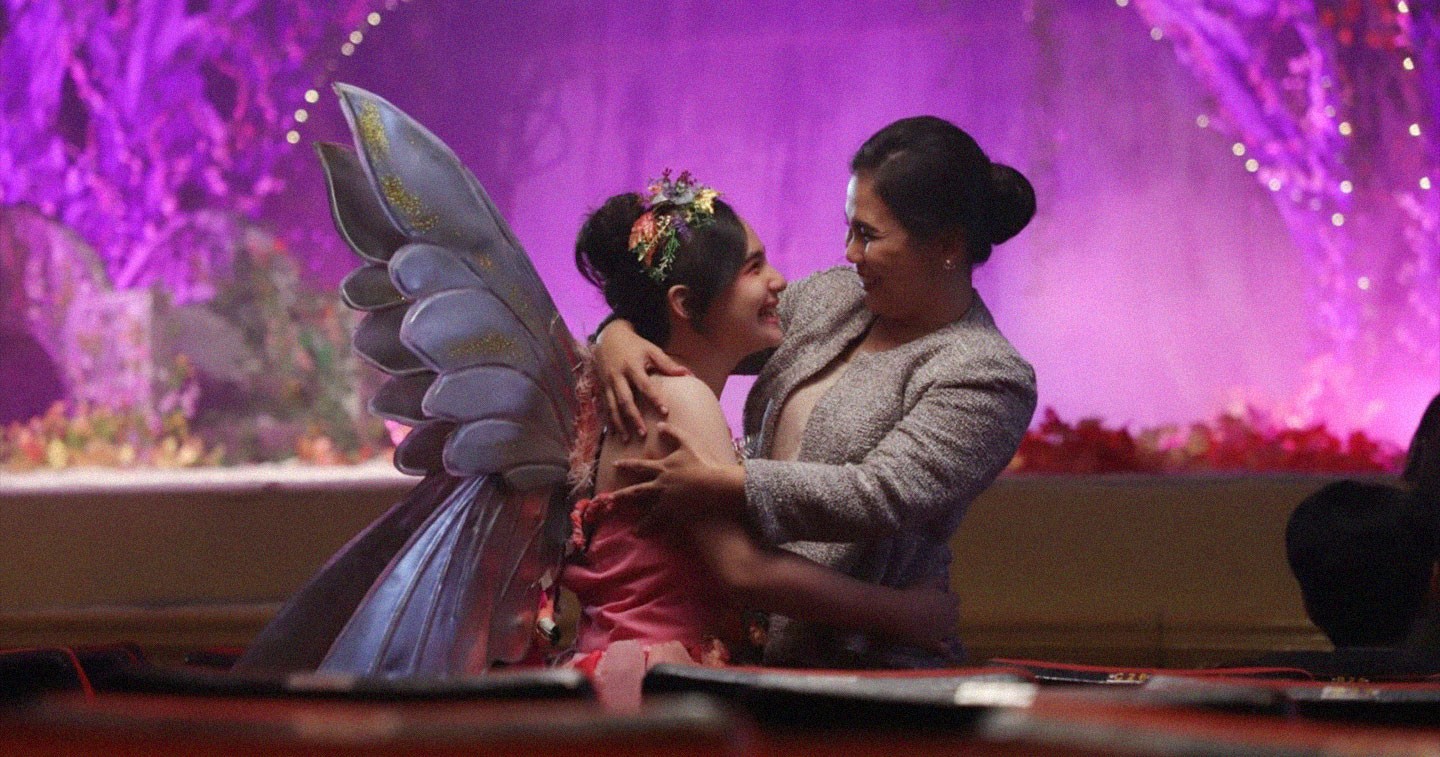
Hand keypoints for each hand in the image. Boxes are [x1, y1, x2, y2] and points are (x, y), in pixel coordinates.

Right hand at [593, 319, 688, 440]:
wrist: (609, 336)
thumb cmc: (635, 345)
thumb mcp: (651, 350)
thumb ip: (667, 364)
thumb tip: (688, 374)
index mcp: (632, 366)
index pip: (645, 385)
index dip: (654, 398)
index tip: (665, 412)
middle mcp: (618, 376)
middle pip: (625, 400)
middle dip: (633, 417)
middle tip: (643, 433)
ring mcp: (607, 383)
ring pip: (612, 406)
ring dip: (619, 423)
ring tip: (626, 440)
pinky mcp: (601, 387)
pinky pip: (605, 406)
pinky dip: (609, 420)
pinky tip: (614, 434)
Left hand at [609, 423, 745, 526]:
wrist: (716, 485)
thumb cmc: (704, 462)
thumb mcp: (689, 442)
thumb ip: (674, 433)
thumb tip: (660, 424)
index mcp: (663, 468)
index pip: (640, 466)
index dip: (627, 465)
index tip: (615, 465)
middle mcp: (660, 484)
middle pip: (637, 490)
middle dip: (622, 494)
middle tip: (610, 497)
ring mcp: (665, 500)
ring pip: (645, 509)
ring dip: (634, 516)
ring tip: (625, 523)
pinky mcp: (673, 512)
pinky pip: (656, 521)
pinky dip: (646, 527)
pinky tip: (638, 533)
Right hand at [893, 588, 959, 650]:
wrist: (899, 615)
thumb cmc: (911, 595)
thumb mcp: (926, 582)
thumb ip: (938, 581)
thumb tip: (946, 582)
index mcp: (949, 601)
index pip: (955, 598)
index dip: (947, 598)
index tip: (938, 597)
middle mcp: (950, 618)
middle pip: (955, 615)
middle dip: (948, 614)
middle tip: (934, 612)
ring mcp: (943, 633)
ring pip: (951, 632)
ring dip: (947, 630)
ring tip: (936, 628)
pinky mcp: (934, 645)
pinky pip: (946, 652)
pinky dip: (949, 653)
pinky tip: (951, 656)